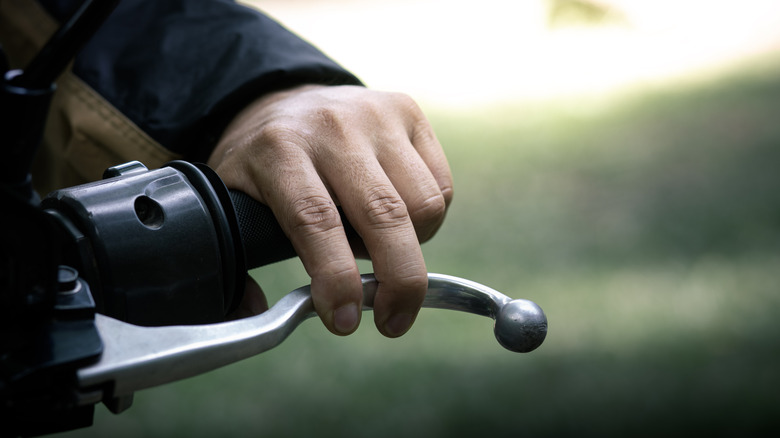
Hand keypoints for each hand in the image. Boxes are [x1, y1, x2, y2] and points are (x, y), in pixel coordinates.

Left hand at [208, 84, 452, 336]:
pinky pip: (441, 188)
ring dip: (409, 246)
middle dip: (399, 282)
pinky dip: (426, 220)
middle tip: (392, 322)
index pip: (316, 220)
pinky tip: (397, 219)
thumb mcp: (230, 199)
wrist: (286, 97)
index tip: (344, 321)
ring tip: (379, 248)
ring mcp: (376, 115)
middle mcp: (332, 128)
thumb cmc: (262, 162)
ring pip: (424, 207)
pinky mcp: (408, 113)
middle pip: (385, 216)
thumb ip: (235, 256)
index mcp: (278, 150)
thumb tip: (256, 314)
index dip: (336, 278)